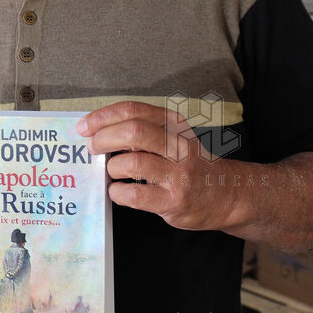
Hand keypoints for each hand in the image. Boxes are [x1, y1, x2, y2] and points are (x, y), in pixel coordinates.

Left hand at [77, 101, 238, 231]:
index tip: (85, 126)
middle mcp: (179, 146)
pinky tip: (118, 191)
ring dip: (112, 168)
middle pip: (132, 131)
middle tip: (92, 148)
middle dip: (103, 138)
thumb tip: (98, 132)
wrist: (227, 194)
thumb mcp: (174, 137)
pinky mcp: (174, 201)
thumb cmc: (190, 164)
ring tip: (112, 172)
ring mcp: (178, 174)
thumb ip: (143, 131)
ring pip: (132, 163)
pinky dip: (117, 192)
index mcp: (174, 124)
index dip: (103, 117)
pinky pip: (134, 195)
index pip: (133, 110)